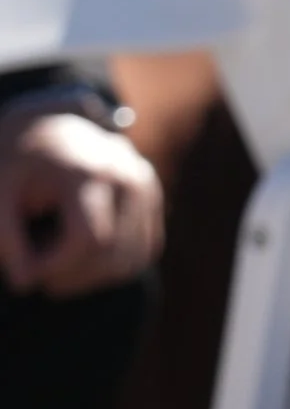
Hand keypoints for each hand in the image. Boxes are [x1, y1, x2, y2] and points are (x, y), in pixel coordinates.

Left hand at [0, 107, 163, 295]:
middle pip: (111, 253)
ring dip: (91, 278)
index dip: (56, 266)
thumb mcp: (2, 193)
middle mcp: (128, 176)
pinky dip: (112, 269)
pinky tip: (81, 264)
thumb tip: (25, 283)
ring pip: (130, 260)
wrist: (51, 125)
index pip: (89, 237)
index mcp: (89, 170)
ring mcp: (147, 189)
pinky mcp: (154, 201)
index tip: (25, 276)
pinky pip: (142, 254)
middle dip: (71, 276)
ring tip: (55, 270)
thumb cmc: (21, 162)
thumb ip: (9, 237)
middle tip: (37, 277)